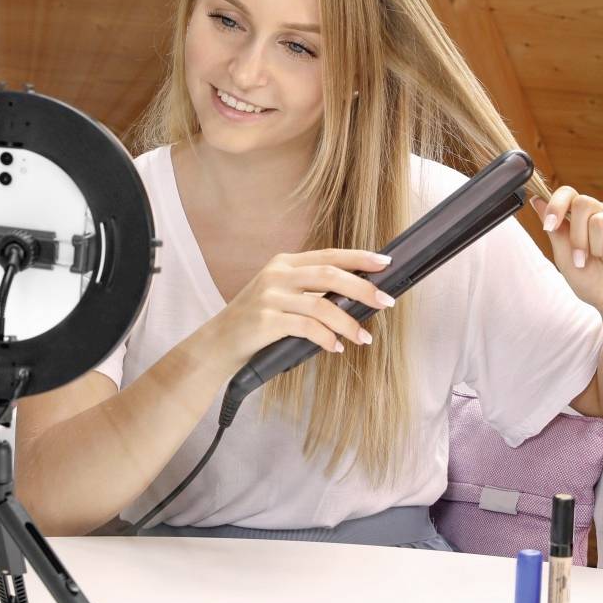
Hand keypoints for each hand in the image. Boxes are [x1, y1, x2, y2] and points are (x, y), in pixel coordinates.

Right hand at [200, 248, 395, 373]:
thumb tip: (356, 298)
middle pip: (330, 275)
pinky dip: (327, 338)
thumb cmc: (255, 323)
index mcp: (283, 263)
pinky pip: (307, 328)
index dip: (359, 258)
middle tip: (385, 301)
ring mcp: (269, 297)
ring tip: (364, 337)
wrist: (217, 344)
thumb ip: (310, 291)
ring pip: (322, 305)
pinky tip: (336, 347)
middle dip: (363, 289)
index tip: (385, 263)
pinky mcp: (265, 321)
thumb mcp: (280, 296)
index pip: (329, 255)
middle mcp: (276, 275)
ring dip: (349, 323)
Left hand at [530, 189, 602, 313]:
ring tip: (600, 262)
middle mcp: (601, 215)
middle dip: (576, 235)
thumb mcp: (565, 258)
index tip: (549, 225)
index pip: (568, 193)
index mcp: (581, 219)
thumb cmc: (592, 281)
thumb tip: (536, 201)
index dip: (556, 204)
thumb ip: (555, 231)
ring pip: (599, 220)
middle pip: (583, 202)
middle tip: (580, 258)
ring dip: (594, 248)